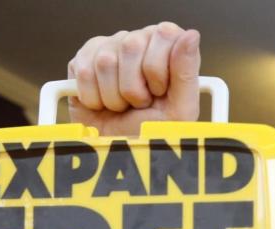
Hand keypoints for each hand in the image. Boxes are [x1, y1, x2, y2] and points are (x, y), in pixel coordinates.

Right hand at [66, 22, 200, 135]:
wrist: (119, 148)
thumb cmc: (152, 130)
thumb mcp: (180, 109)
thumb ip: (187, 72)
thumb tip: (191, 35)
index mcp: (168, 47)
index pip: (164, 34)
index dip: (159, 70)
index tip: (160, 91)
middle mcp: (139, 40)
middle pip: (132, 45)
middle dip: (135, 87)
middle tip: (140, 103)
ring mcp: (110, 47)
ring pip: (106, 61)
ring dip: (114, 97)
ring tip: (122, 106)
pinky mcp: (83, 59)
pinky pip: (83, 71)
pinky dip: (94, 97)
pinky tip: (103, 103)